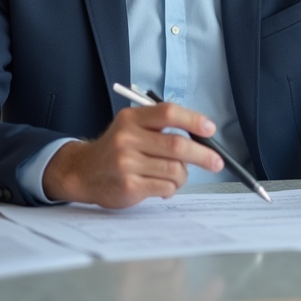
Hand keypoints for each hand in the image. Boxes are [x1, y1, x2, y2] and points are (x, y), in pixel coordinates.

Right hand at [42, 103, 223, 207]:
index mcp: (132, 118)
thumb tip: (201, 137)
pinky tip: (162, 185)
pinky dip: (171, 187)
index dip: (193, 120)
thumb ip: (161, 128)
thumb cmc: (117, 149)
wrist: (84, 172)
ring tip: (177, 176)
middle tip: (216, 162)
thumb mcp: (132, 127)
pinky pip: (165, 187)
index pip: (168, 112)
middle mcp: (127, 138)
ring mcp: (127, 163)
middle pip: (177, 144)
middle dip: (203, 155)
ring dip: (184, 176)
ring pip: (175, 170)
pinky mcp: (129, 186)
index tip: (210, 129)